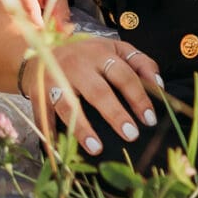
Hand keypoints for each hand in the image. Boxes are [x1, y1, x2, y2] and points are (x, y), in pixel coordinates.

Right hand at [26, 32, 164, 156]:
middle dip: (115, 114)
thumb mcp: (114, 48)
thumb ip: (140, 62)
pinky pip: (43, 114)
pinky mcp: (38, 92)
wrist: (41, 48)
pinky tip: (59, 149)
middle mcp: (77, 65)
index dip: (138, 97)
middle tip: (131, 134)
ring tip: (97, 149)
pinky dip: (49, 132)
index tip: (149, 119)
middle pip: (97, 91)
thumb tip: (159, 86)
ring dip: (81, 128)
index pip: (124, 75)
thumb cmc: (87, 54)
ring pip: (67, 104)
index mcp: (99, 53)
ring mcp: (55, 79)